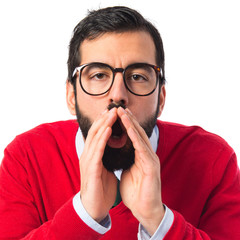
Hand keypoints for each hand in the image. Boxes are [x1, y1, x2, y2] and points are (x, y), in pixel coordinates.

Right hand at [79, 108, 117, 221]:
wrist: (94, 207)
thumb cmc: (100, 187)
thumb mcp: (103, 168)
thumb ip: (105, 157)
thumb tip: (112, 148)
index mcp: (91, 155)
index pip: (97, 134)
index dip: (103, 122)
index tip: (111, 112)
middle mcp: (87, 155)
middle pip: (95, 132)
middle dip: (104, 119)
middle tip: (112, 107)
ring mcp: (88, 161)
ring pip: (95, 138)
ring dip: (104, 124)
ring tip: (112, 113)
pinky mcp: (91, 169)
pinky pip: (97, 150)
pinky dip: (102, 139)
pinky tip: (108, 129)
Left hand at [117, 107, 164, 235]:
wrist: (145, 210)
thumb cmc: (137, 192)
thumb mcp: (129, 171)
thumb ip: (127, 160)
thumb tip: (120, 152)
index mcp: (141, 156)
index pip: (133, 137)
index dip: (126, 125)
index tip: (117, 114)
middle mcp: (148, 155)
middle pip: (137, 133)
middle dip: (129, 120)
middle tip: (120, 107)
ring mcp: (151, 160)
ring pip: (140, 138)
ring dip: (131, 124)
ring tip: (123, 113)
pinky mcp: (151, 167)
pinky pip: (141, 149)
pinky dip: (135, 137)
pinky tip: (129, 129)